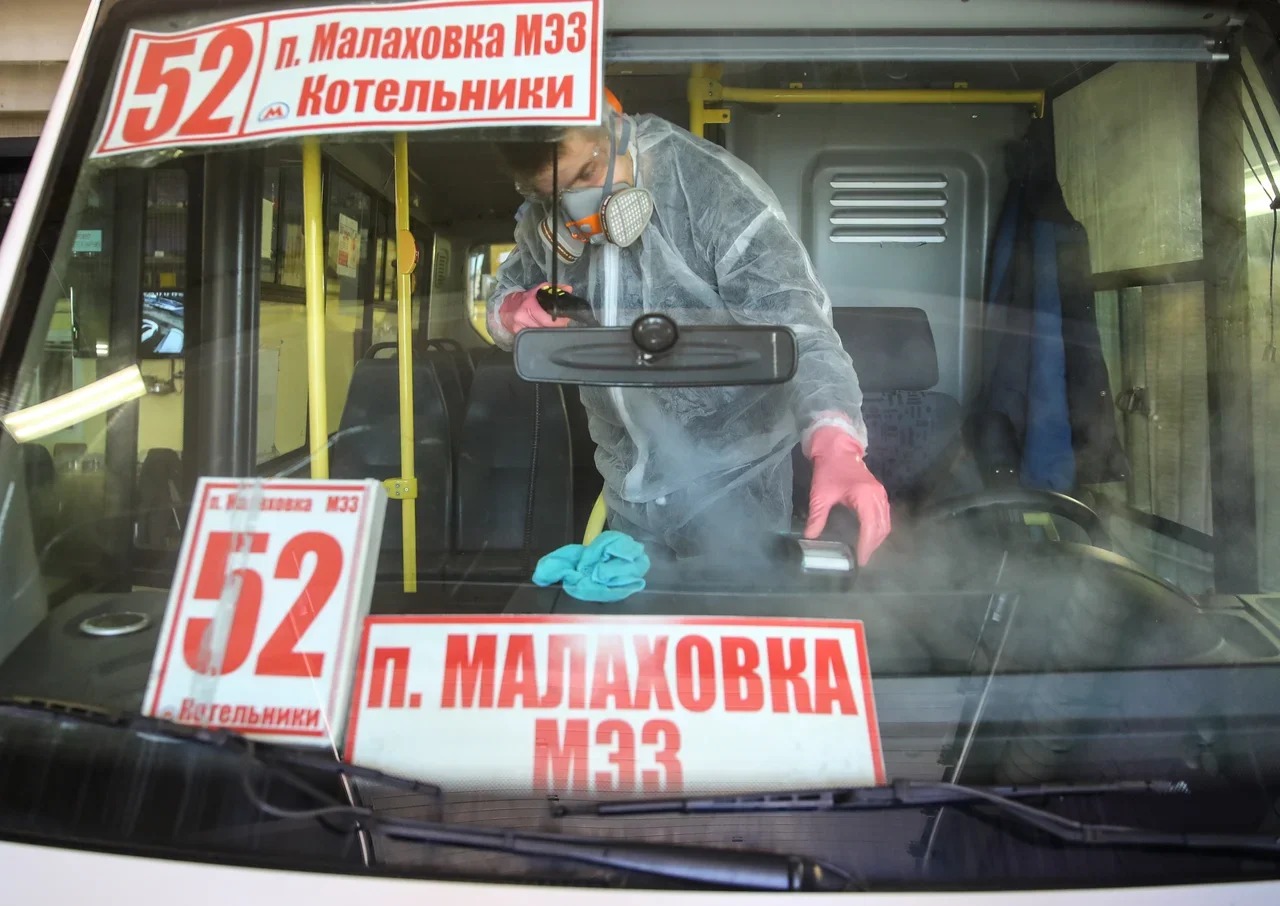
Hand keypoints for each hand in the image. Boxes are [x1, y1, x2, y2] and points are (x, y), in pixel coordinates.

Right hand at [499, 283, 572, 333]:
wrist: (506, 309)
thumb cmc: (523, 300)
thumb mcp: (537, 291)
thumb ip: (553, 289)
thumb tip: (568, 289)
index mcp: (529, 306)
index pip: (548, 319)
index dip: (560, 321)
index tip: (564, 319)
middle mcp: (523, 318)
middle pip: (546, 329)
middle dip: (556, 327)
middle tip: (560, 323)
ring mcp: (520, 329)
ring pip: (541, 335)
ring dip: (549, 331)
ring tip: (551, 326)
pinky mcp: (518, 336)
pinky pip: (534, 338)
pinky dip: (540, 336)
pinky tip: (542, 331)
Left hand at [804, 425, 890, 565]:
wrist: (837, 448)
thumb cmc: (828, 470)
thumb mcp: (820, 495)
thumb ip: (817, 517)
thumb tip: (810, 537)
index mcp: (864, 497)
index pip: (870, 527)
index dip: (867, 546)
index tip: (860, 560)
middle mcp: (877, 496)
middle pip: (881, 527)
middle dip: (873, 545)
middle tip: (862, 559)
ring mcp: (881, 493)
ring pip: (886, 522)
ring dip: (878, 537)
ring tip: (865, 550)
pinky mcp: (879, 492)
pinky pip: (885, 515)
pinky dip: (880, 527)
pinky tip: (869, 535)